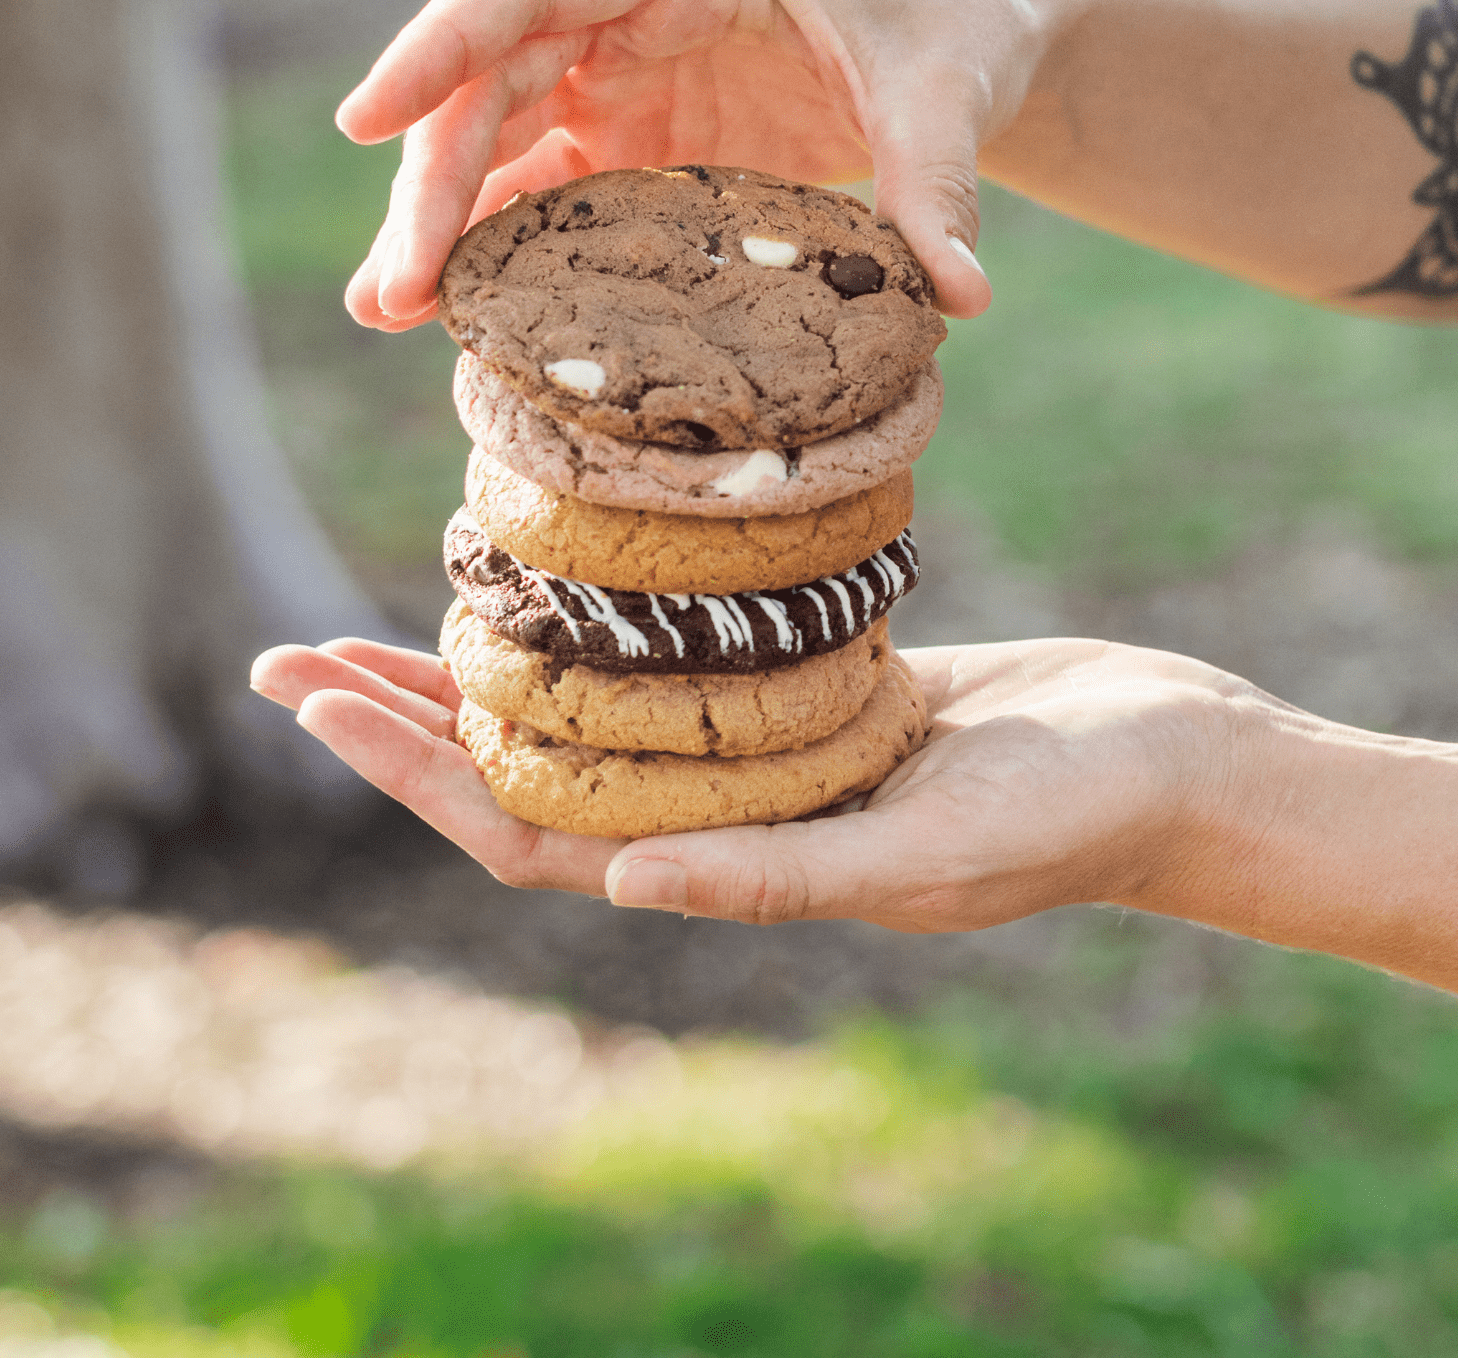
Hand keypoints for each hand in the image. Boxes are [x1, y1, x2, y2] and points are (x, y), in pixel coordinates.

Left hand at [247, 636, 1259, 930]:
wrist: (1171, 757)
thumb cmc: (1070, 817)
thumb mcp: (924, 853)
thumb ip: (775, 875)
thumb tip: (616, 886)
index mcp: (727, 865)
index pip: (523, 831)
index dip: (410, 776)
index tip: (315, 698)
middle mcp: (721, 809)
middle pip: (520, 772)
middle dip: (400, 721)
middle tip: (286, 660)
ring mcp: (755, 748)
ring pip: (576, 711)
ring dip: (472, 673)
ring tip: (369, 623)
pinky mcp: (800, 684)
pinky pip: (659, 654)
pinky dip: (586, 620)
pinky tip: (543, 570)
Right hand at [338, 0, 1051, 330]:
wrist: (960, 41)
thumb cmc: (949, 31)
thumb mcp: (949, 92)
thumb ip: (939, 183)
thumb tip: (960, 297)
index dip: (439, 43)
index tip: (366, 121)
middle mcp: (628, 14)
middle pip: (491, 80)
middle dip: (434, 179)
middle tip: (397, 291)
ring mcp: (621, 83)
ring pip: (497, 141)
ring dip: (443, 223)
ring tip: (393, 313)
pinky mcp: (633, 147)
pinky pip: (543, 193)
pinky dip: (496, 247)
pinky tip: (455, 313)